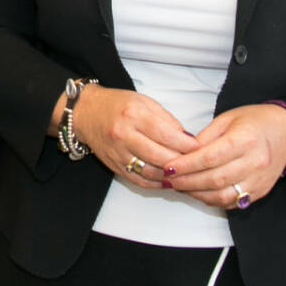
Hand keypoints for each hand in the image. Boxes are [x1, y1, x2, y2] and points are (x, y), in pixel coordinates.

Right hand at [66, 85, 197, 187]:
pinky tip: (167, 181)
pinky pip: (139, 180)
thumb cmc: (117, 104)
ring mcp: (118, 153)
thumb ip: (166, 119)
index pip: (165, 134)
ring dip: (170, 176)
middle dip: (181, 161)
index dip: (185, 144)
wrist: (86, 113)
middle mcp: (123, 135)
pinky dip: (156, 183)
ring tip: (185, 174)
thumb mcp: (143, 101)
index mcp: (133, 115)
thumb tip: (186, 138)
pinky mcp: (114, 166)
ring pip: (150, 172)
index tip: (199, 147)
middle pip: (159, 156)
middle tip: (196, 163)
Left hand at [162, 104, 285, 208]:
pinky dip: (212, 200)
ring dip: (197, 194)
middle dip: (187, 182)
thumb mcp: (227, 118)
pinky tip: (198, 192)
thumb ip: (205, 137)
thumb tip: (183, 153)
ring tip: (179, 187)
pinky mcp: (260, 192)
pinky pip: (232, 202)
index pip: (210, 157)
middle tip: (168, 180)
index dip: (187, 165)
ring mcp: (259, 180)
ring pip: (222, 196)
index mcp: (246, 140)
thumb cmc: (255, 121)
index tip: (168, 167)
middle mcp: (255, 162)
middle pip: (215, 179)